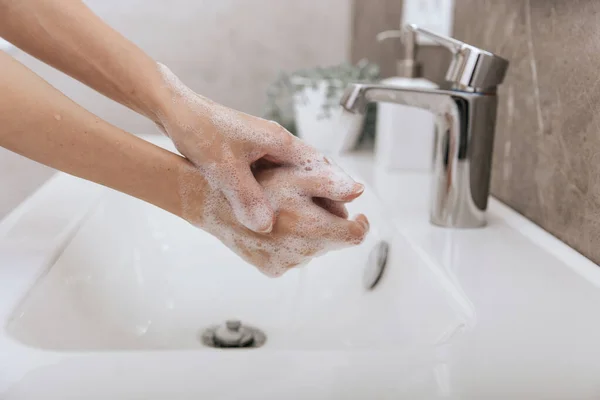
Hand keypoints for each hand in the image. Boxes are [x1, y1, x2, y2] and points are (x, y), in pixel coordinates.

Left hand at [155, 63, 363, 233]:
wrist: (176, 111)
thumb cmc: (199, 130)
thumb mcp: (222, 167)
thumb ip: (245, 196)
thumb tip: (266, 226)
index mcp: (278, 140)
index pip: (317, 164)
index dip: (336, 183)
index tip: (354, 198)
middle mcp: (276, 143)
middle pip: (312, 170)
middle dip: (327, 192)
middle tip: (341, 218)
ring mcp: (265, 148)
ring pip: (295, 175)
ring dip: (307, 194)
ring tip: (319, 219)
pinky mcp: (252, 155)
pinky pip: (278, 177)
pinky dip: (286, 193)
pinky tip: (284, 210)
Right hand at [180, 164, 369, 276]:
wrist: (212, 202)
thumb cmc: (255, 183)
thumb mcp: (295, 176)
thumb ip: (330, 184)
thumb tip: (360, 192)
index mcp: (314, 230)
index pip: (355, 236)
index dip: (361, 224)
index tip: (360, 215)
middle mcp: (303, 253)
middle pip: (332, 239)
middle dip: (328, 220)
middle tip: (308, 199)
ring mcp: (286, 264)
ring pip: (313, 247)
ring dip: (308, 230)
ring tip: (285, 209)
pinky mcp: (271, 269)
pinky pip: (293, 256)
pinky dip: (290, 242)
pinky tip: (273, 225)